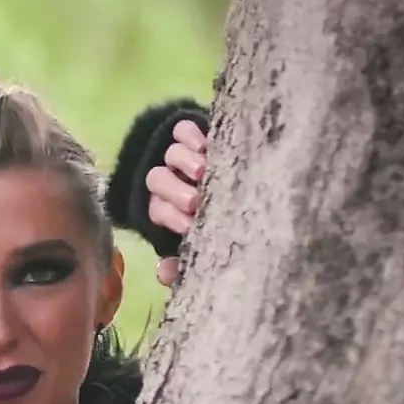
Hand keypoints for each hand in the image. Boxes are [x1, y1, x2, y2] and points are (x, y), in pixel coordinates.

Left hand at [145, 117, 208, 287]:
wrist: (246, 167)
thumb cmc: (225, 219)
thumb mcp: (207, 238)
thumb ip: (186, 259)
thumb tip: (163, 274)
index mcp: (169, 208)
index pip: (159, 210)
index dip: (171, 217)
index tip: (190, 226)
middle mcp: (170, 180)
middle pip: (157, 181)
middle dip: (174, 192)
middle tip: (195, 201)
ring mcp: (179, 154)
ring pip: (169, 154)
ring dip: (183, 163)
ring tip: (202, 172)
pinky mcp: (192, 130)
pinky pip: (182, 129)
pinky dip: (191, 136)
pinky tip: (206, 145)